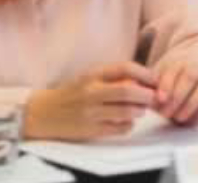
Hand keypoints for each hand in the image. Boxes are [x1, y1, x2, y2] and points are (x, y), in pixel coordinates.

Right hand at [24, 62, 156, 140]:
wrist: (43, 113)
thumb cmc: (74, 92)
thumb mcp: (91, 77)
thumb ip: (115, 76)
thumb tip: (148, 80)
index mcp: (93, 75)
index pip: (125, 68)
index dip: (145, 74)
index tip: (155, 80)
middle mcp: (91, 92)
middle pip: (129, 91)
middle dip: (147, 95)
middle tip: (153, 97)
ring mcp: (90, 112)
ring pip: (127, 112)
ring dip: (140, 111)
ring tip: (140, 109)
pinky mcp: (90, 130)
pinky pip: (120, 128)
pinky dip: (130, 124)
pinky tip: (127, 121)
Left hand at [153, 62, 197, 125]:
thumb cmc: (184, 65)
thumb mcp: (167, 65)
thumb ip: (153, 80)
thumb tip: (141, 97)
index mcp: (180, 60)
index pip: (173, 72)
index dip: (166, 86)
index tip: (160, 99)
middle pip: (188, 81)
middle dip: (176, 101)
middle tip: (167, 114)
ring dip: (191, 108)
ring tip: (180, 119)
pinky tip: (197, 116)